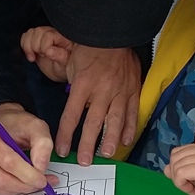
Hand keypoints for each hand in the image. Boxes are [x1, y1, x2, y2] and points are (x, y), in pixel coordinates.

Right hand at [0, 103, 59, 194]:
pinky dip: (12, 189)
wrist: (3, 123)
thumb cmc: (17, 124)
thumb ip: (42, 144)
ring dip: (19, 189)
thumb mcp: (36, 126)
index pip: (7, 160)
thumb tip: (40, 168)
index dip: (27, 174)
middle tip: (40, 184)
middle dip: (24, 185)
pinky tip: (23, 182)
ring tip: (34, 183)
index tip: (42, 179)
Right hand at [21, 26, 72, 82]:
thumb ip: (60, 56)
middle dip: (36, 46)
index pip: (48, 35)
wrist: (59, 71)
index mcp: (62, 37)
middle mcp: (53, 34)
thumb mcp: (64, 64)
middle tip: (42, 56)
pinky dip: (24, 45)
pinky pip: (25, 36)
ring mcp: (43, 36)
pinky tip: (30, 54)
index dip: (44, 46)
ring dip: (29, 46)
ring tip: (34, 56)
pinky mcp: (35, 40)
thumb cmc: (64, 68)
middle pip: (38, 31)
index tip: (46, 55)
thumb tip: (49, 50)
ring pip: (31, 32)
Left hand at [56, 44, 140, 164]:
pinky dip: (130, 128)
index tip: (61, 149)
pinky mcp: (132, 89)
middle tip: (85, 161)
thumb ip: (72, 89)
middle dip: (88, 144)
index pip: (71, 115)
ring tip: (107, 154)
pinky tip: (126, 141)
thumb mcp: (71, 65)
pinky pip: (132, 112)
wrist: (111, 33)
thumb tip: (67, 111)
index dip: (65, 134)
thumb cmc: (88, 49)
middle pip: (93, 123)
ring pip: (114, 120)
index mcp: (82, 84)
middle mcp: (101, 90)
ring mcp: (119, 91)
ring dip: (110, 140)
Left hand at [163, 143, 194, 194]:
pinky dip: (181, 185)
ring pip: (176, 165)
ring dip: (179, 182)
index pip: (179, 152)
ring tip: (193, 190)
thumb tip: (165, 169)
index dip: (178, 167)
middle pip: (175, 157)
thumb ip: (184, 170)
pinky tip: (194, 193)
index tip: (189, 181)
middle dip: (176, 174)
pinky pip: (180, 173)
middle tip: (189, 187)